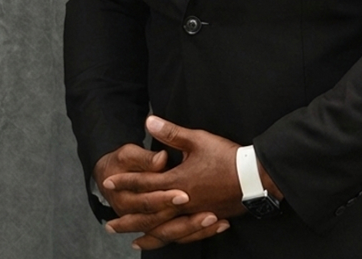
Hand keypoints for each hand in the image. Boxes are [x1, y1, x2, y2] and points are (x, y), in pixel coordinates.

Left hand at [105, 117, 244, 247]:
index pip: (144, 184)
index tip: (108, 184)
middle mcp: (182, 202)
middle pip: (149, 214)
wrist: (253, 177)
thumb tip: (149, 121)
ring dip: (146, 234)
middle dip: (129, 219)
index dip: (125, 183)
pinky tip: (166, 240)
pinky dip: (170, 239)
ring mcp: (193, 213)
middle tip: (110, 225)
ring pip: (164, 229)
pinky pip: (182, 234)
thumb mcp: (197, 140)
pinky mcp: (205, 218)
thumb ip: (171, 133)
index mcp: (177, 182)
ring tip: (132, 240)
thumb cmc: (225, 157)